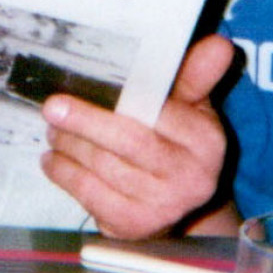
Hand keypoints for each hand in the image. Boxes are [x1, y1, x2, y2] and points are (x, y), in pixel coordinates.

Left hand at [41, 34, 235, 238]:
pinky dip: (66, 174)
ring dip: (70, 145)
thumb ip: (196, 75)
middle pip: (129, 142)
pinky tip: (54, 159)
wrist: (180, 207)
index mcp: (207, 142)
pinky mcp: (134, 227)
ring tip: (54, 129)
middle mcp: (191, 178)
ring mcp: (163, 207)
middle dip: (86, 121)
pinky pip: (90, 196)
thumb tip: (219, 45)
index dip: (125, 99)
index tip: (91, 80)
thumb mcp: (193, 108)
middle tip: (53, 106)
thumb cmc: (179, 143)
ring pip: (103, 168)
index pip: (164, 113)